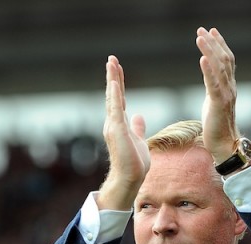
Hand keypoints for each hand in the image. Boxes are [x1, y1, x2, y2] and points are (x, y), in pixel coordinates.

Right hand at [98, 55, 149, 210]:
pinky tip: (114, 81)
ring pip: (112, 97)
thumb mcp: (139, 140)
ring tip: (111, 63)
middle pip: (113, 95)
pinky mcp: (117, 130)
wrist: (130, 178)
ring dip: (112, 79)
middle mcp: (113, 123)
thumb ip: (137, 128)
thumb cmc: (134, 164)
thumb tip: (138, 116)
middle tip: (111, 59)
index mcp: (119, 125)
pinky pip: (115, 108)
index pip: (118, 100)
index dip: (118, 84)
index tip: (117, 69)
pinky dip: (114, 94)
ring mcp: (114, 126)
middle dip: (113, 76)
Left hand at [195, 27, 239, 164]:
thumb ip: (213, 86)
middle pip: (224, 60)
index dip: (220, 45)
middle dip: (213, 43)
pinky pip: (214, 84)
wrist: (223, 145)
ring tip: (200, 38)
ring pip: (219, 68)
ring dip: (209, 51)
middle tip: (202, 30)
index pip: (227, 61)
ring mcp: (226, 95)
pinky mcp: (219, 104)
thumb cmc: (217, 125)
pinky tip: (202, 59)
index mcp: (229, 86)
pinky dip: (208, 70)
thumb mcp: (213, 100)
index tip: (211, 31)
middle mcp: (230, 88)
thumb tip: (207, 73)